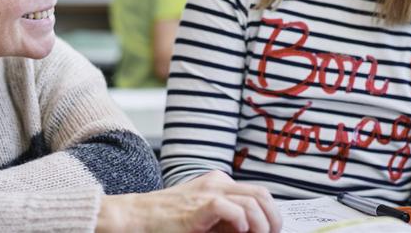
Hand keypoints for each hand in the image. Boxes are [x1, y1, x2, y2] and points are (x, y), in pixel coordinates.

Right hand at [96, 170, 280, 232]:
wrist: (138, 217)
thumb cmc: (168, 221)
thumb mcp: (206, 219)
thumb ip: (228, 220)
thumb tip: (255, 231)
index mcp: (220, 184)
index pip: (258, 193)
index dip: (270, 214)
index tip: (269, 231)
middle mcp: (217, 183)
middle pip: (262, 194)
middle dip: (273, 219)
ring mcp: (208, 191)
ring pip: (253, 201)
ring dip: (261, 224)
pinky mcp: (199, 205)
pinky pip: (232, 209)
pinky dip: (241, 223)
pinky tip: (238, 232)